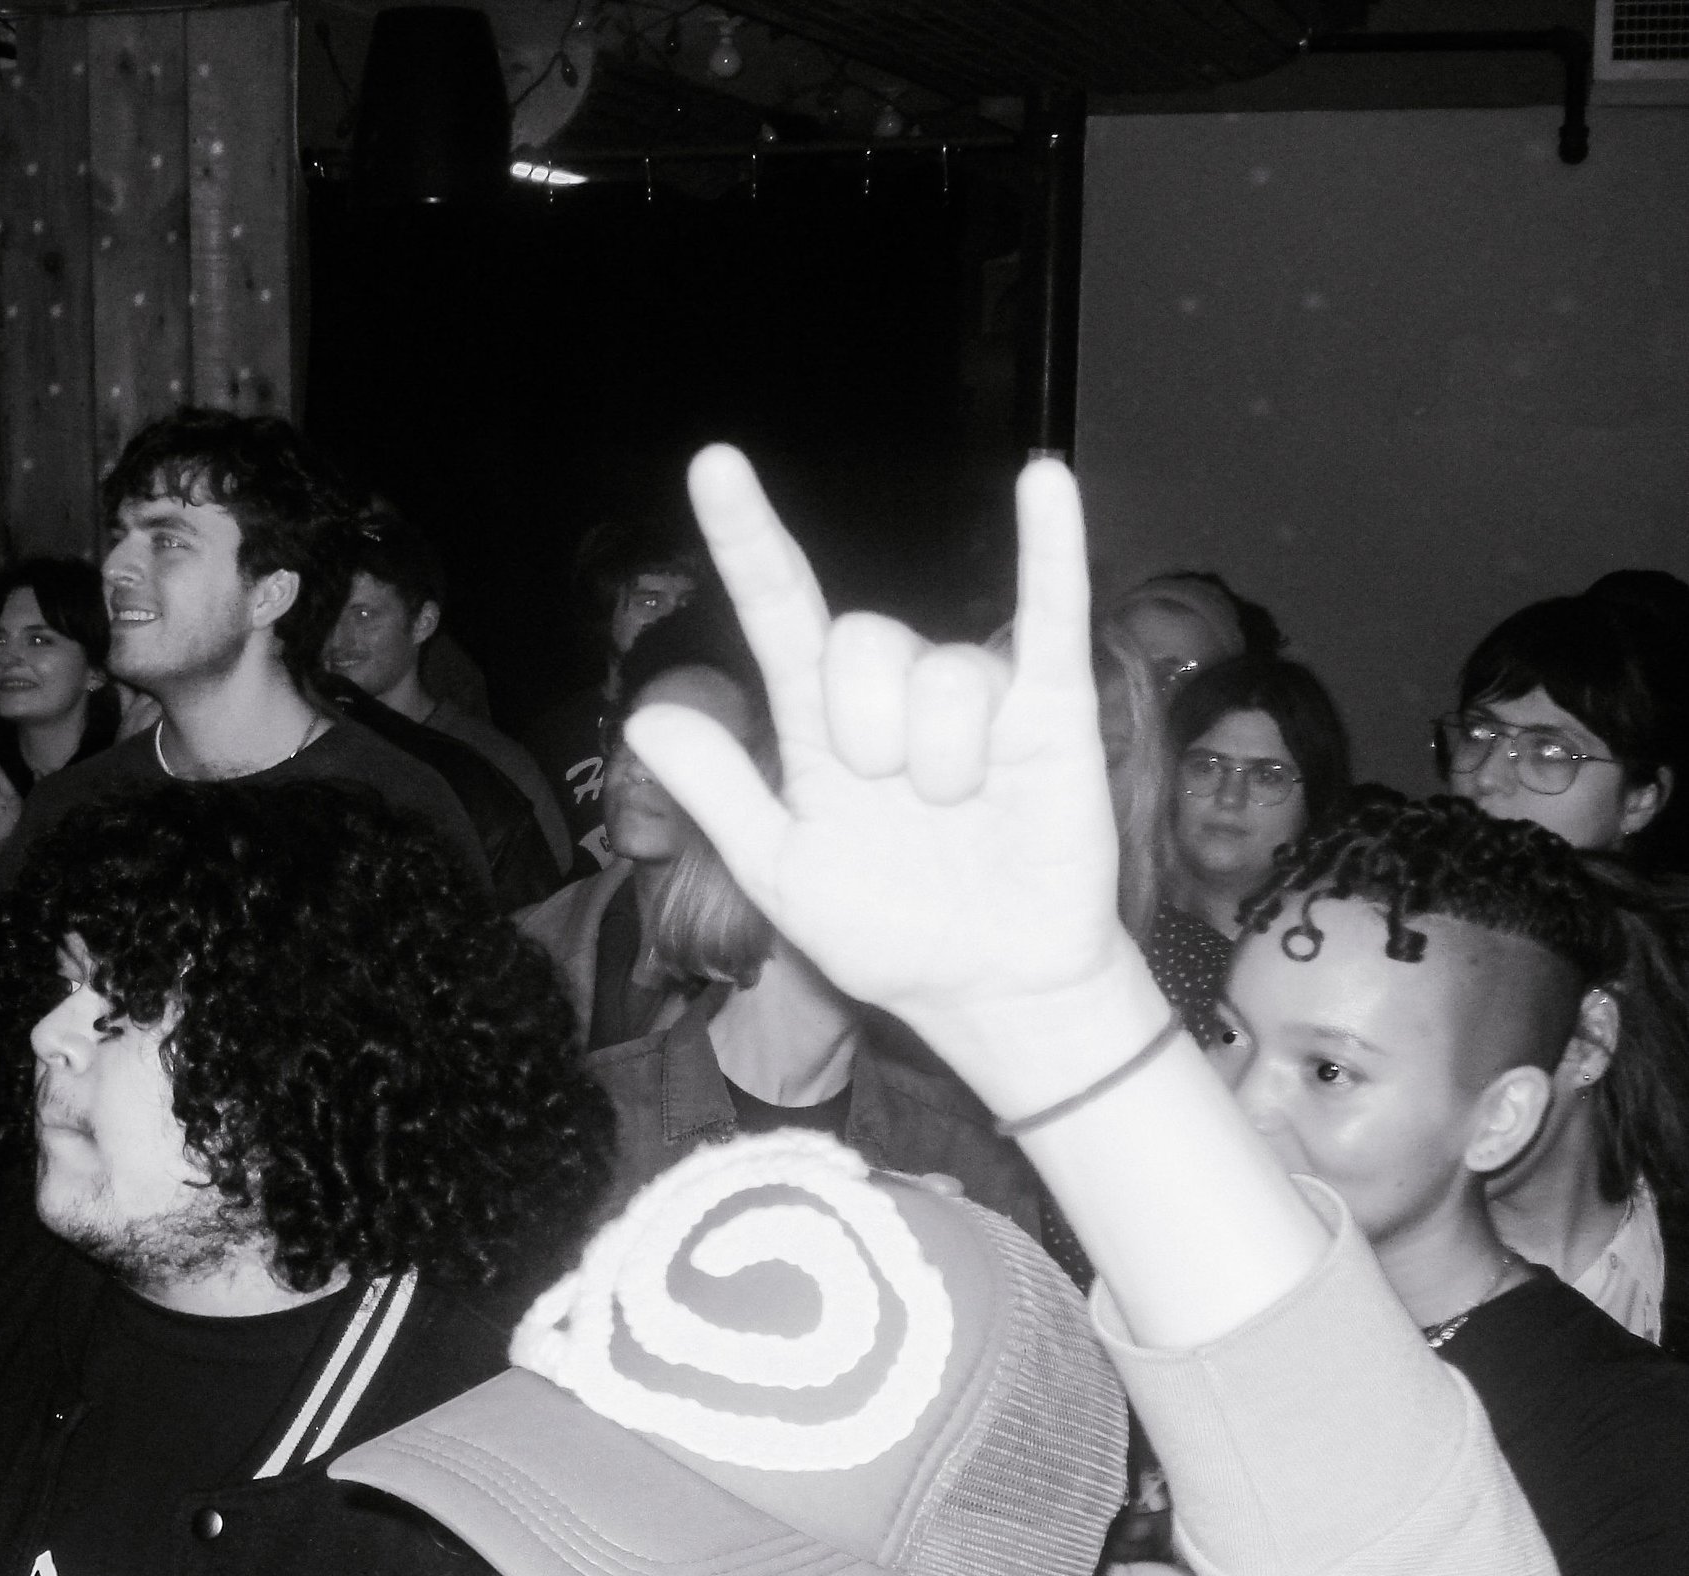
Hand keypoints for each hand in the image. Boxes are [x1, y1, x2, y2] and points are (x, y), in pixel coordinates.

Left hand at [625, 451, 1135, 1094]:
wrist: (990, 991)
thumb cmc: (890, 932)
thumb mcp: (783, 872)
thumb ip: (721, 792)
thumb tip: (643, 716)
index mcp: (823, 727)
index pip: (778, 611)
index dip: (747, 540)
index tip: (714, 464)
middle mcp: (895, 696)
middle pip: (858, 640)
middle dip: (864, 725)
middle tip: (892, 798)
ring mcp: (975, 699)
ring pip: (941, 673)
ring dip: (941, 756)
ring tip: (960, 811)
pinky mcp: (1052, 713)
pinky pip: (1049, 616)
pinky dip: (1050, 550)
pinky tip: (1044, 483)